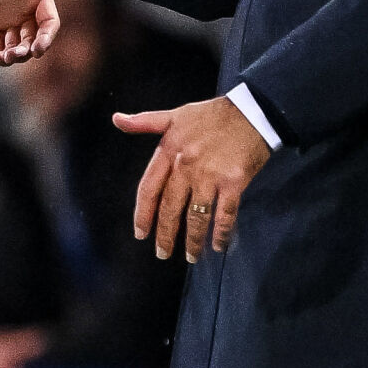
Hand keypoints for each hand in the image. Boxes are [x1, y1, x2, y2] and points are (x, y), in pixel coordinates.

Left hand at [114, 95, 271, 263]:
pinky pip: (224, 215)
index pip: (149, 188)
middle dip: (165, 235)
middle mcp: (186, 165)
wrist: (251, 111)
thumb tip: (116, 119)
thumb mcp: (175, 114)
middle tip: (162, 253)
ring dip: (192, 240)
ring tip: (190, 256)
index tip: (140, 233)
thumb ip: (145, 122)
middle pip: (170, 208)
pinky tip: (218, 246)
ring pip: (196, 216)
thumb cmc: (212, 114)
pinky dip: (221, 234)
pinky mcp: (233, 182)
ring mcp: (210, 175)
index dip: (143, 213)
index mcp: (169, 150)